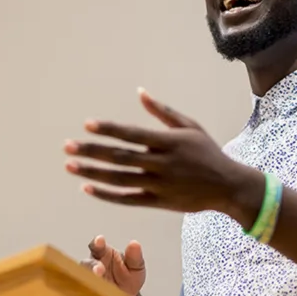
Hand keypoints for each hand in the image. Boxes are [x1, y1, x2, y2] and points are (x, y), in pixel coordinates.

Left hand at [64, 87, 262, 216]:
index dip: (109, 130)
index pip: (133, 134)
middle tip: (67, 147)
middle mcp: (162, 164)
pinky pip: (128, 199)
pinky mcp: (159, 202)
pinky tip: (87, 187)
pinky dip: (107, 194)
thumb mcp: (190, 127)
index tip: (87, 125)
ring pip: (120, 180)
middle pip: (121, 158)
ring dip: (93, 173)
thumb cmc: (207, 152)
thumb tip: (140, 93)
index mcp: (169, 142)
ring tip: (70, 166)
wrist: (228, 187)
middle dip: (92, 151)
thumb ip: (163, 111)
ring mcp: (159, 185)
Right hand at [79, 235, 145, 295]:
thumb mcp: (136, 267)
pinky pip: (85, 294)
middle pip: (87, 264)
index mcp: (103, 253)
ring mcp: (89, 280)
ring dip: (91, 282)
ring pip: (84, 279)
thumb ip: (135, 257)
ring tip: (99, 285)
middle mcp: (92, 266)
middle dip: (92, 266)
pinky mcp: (87, 294)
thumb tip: (134, 244)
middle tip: (99, 270)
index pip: (96, 245)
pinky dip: (90, 295)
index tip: (100, 240)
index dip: (96, 243)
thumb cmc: (128, 278)